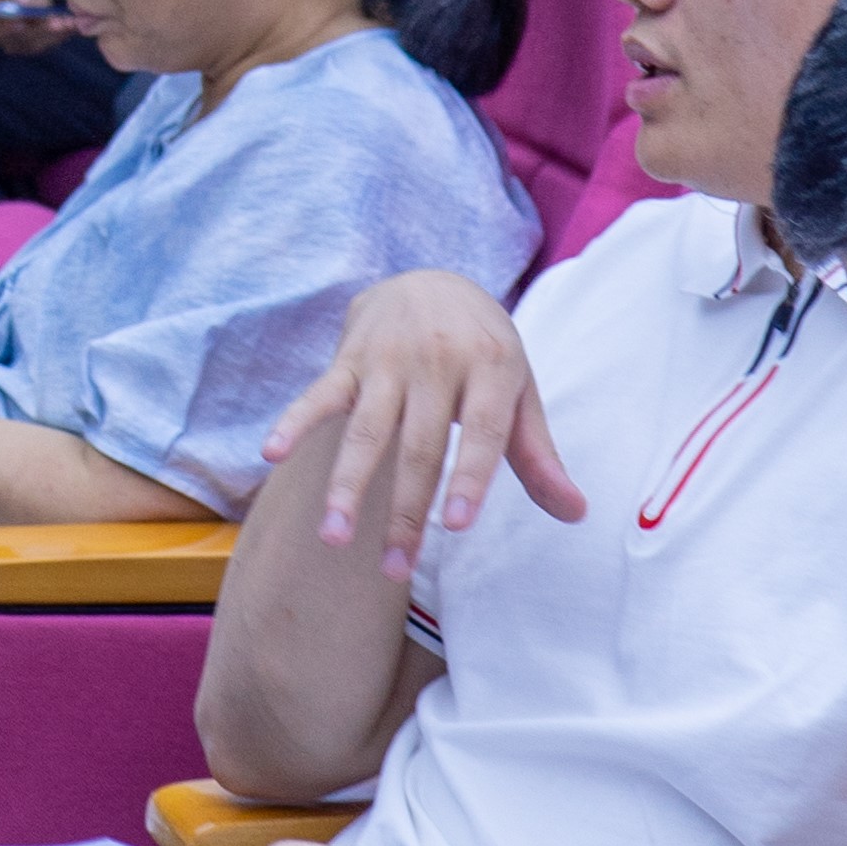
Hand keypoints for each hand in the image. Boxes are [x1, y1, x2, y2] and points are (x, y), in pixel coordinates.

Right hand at [0, 0, 71, 56]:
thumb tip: (23, 1)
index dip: (3, 29)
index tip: (21, 22)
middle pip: (15, 40)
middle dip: (39, 31)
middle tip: (57, 22)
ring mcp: (14, 42)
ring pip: (34, 43)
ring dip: (54, 34)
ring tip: (71, 22)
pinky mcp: (32, 43)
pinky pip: (47, 42)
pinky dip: (61, 34)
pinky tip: (74, 24)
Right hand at [259, 269, 575, 578]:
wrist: (431, 276)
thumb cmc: (483, 349)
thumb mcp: (518, 389)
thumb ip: (537, 454)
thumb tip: (574, 514)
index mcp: (491, 366)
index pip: (483, 430)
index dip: (471, 476)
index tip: (458, 525)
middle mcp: (438, 360)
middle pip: (420, 446)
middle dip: (405, 510)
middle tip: (395, 568)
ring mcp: (388, 359)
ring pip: (367, 431)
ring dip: (348, 486)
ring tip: (334, 536)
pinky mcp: (350, 358)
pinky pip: (320, 393)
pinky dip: (296, 421)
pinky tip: (272, 452)